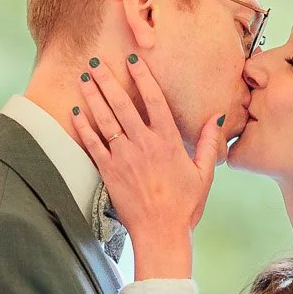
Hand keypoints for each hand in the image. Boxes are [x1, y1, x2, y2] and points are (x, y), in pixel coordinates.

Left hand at [70, 59, 225, 279]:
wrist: (161, 233)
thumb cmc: (184, 206)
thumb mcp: (204, 174)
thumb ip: (207, 143)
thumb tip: (216, 117)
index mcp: (168, 142)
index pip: (154, 100)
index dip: (142, 77)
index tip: (132, 60)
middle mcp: (144, 144)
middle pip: (122, 104)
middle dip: (108, 80)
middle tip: (96, 61)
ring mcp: (124, 157)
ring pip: (105, 120)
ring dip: (93, 97)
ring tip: (83, 78)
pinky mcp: (109, 172)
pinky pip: (93, 144)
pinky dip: (83, 127)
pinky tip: (76, 111)